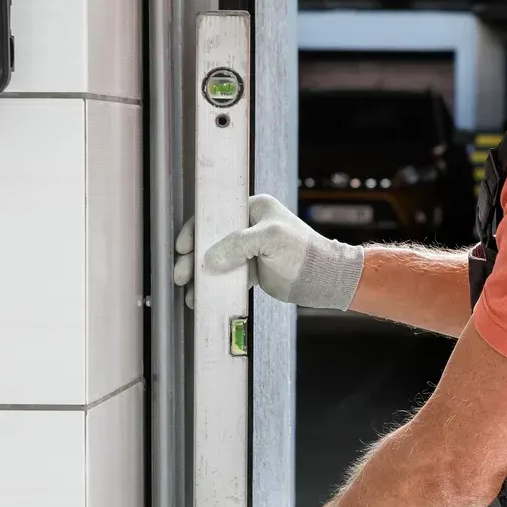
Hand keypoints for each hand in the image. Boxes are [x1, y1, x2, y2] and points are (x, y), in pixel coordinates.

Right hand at [177, 193, 364, 310]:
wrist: (323, 278)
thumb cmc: (303, 252)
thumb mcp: (270, 239)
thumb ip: (238, 245)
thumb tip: (210, 259)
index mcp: (253, 209)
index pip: (217, 216)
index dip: (196, 230)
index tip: (182, 247)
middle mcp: (249, 227)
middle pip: (212, 240)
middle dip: (194, 258)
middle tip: (182, 274)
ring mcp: (250, 250)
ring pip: (217, 260)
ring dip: (202, 275)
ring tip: (191, 291)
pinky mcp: (252, 270)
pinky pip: (228, 276)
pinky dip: (216, 286)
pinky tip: (204, 296)